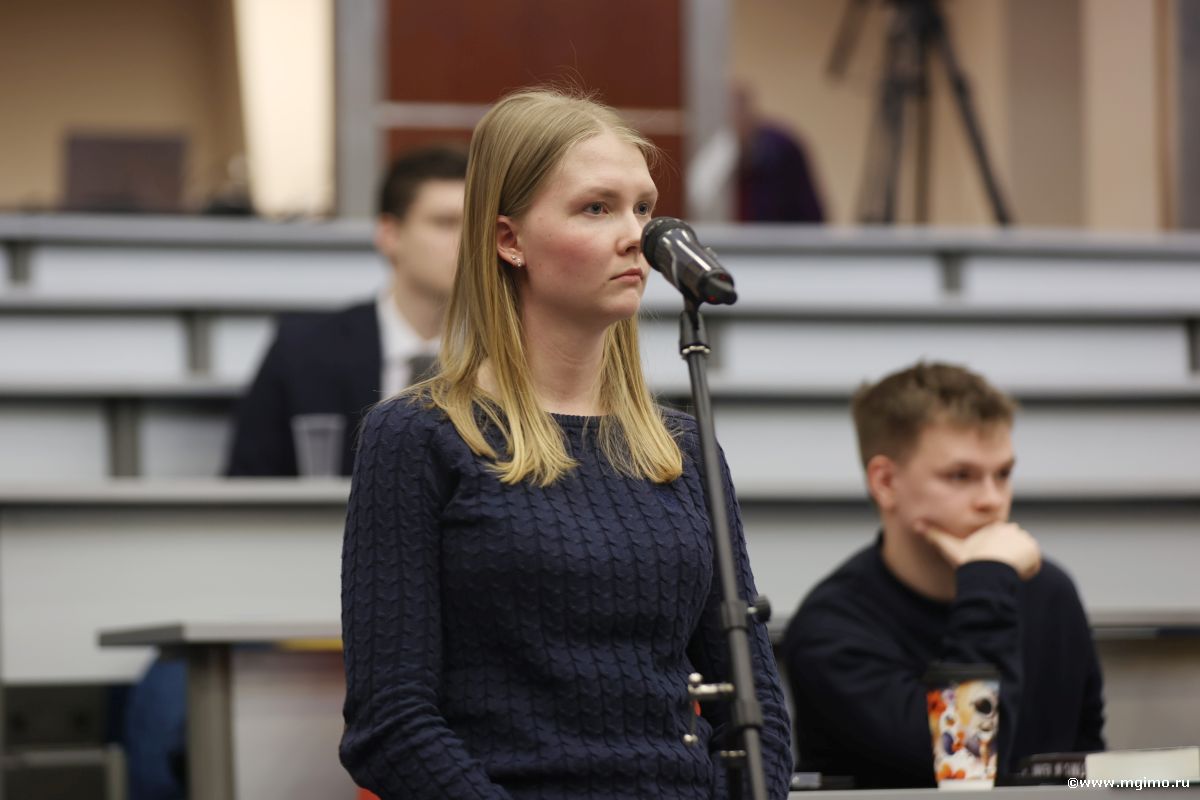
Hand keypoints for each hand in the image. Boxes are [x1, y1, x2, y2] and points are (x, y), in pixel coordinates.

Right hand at [919, 520, 1041, 580]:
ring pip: (1023, 553)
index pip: (999, 538)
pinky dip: (1027, 570)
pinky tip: (1014, 574)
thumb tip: (914, 523)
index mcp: (995, 527)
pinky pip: (1033, 563)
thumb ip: (933, 535)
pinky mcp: (1034, 552)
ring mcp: (1024, 540)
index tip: (987, 559)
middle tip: (995, 566)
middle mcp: (1012, 529)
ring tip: (1004, 571)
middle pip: (1012, 545)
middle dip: (1007, 555)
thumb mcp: (948, 546)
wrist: (986, 571)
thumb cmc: (968, 559)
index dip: (994, 551)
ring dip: (1017, 562)